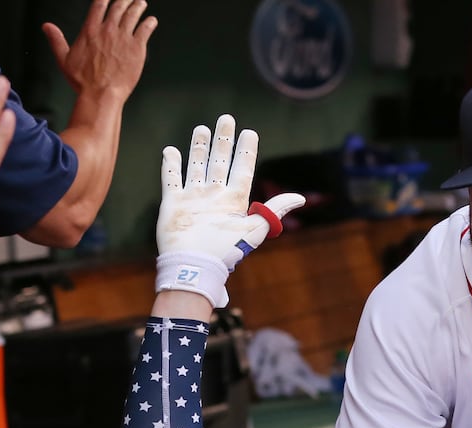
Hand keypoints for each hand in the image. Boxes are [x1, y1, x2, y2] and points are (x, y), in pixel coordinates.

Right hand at [43, 0, 155, 103]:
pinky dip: (149, 23)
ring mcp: (123, 37)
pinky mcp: (137, 48)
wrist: (101, 94)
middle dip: (125, 0)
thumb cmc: (83, 81)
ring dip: (138, 6)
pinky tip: (152, 21)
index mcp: (90, 30)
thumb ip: (56, 40)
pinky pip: (145, 30)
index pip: (99, 5)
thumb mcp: (64, 59)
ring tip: (141, 3)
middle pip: (118, 7)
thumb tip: (46, 26)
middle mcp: (108, 30)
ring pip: (133, 15)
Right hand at [153, 115, 304, 305]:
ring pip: (197, 166)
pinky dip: (171, 165)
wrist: (195, 264)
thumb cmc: (226, 250)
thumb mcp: (255, 229)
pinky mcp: (174, 202)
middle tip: (226, 119)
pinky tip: (171, 151)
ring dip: (199, 147)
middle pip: (219, 161)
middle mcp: (214, 196)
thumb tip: (301, 198)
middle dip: (223, 140)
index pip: (242, 169)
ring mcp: (194, 198)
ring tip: (202, 128)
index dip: (246, 151)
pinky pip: (171, 179)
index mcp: (234, 200)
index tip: (250, 132)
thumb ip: (275, 211)